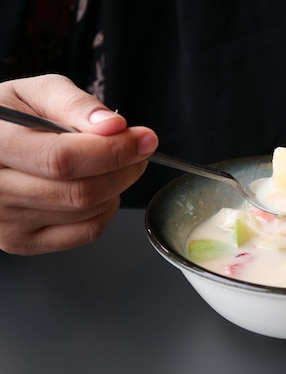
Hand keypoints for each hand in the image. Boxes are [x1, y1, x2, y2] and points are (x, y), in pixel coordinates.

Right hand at [0, 74, 157, 254]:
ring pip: (87, 213)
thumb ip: (75, 103)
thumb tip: (113, 126)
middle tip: (138, 150)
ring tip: (113, 164)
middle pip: (80, 192)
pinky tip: (101, 188)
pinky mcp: (21, 241)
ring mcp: (6, 222)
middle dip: (124, 169)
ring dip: (116, 187)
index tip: (144, 138)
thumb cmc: (8, 117)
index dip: (114, 151)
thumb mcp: (34, 93)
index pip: (63, 159)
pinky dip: (107, 210)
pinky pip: (86, 233)